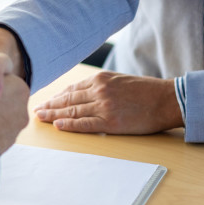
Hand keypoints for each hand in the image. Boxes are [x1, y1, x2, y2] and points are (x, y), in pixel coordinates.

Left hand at [33, 71, 182, 134]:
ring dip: (54, 115)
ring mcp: (104, 106)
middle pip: (68, 99)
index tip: (47, 101)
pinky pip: (85, 124)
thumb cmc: (146, 91)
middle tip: (37, 111)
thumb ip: (102, 86)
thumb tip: (84, 93)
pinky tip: (58, 125)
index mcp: (101, 79)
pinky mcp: (110, 122)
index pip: (72, 89)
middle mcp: (99, 90)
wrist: (167, 100)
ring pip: (72, 111)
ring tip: (41, 118)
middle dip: (51, 105)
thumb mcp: (120, 81)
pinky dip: (69, 124)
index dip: (58, 96)